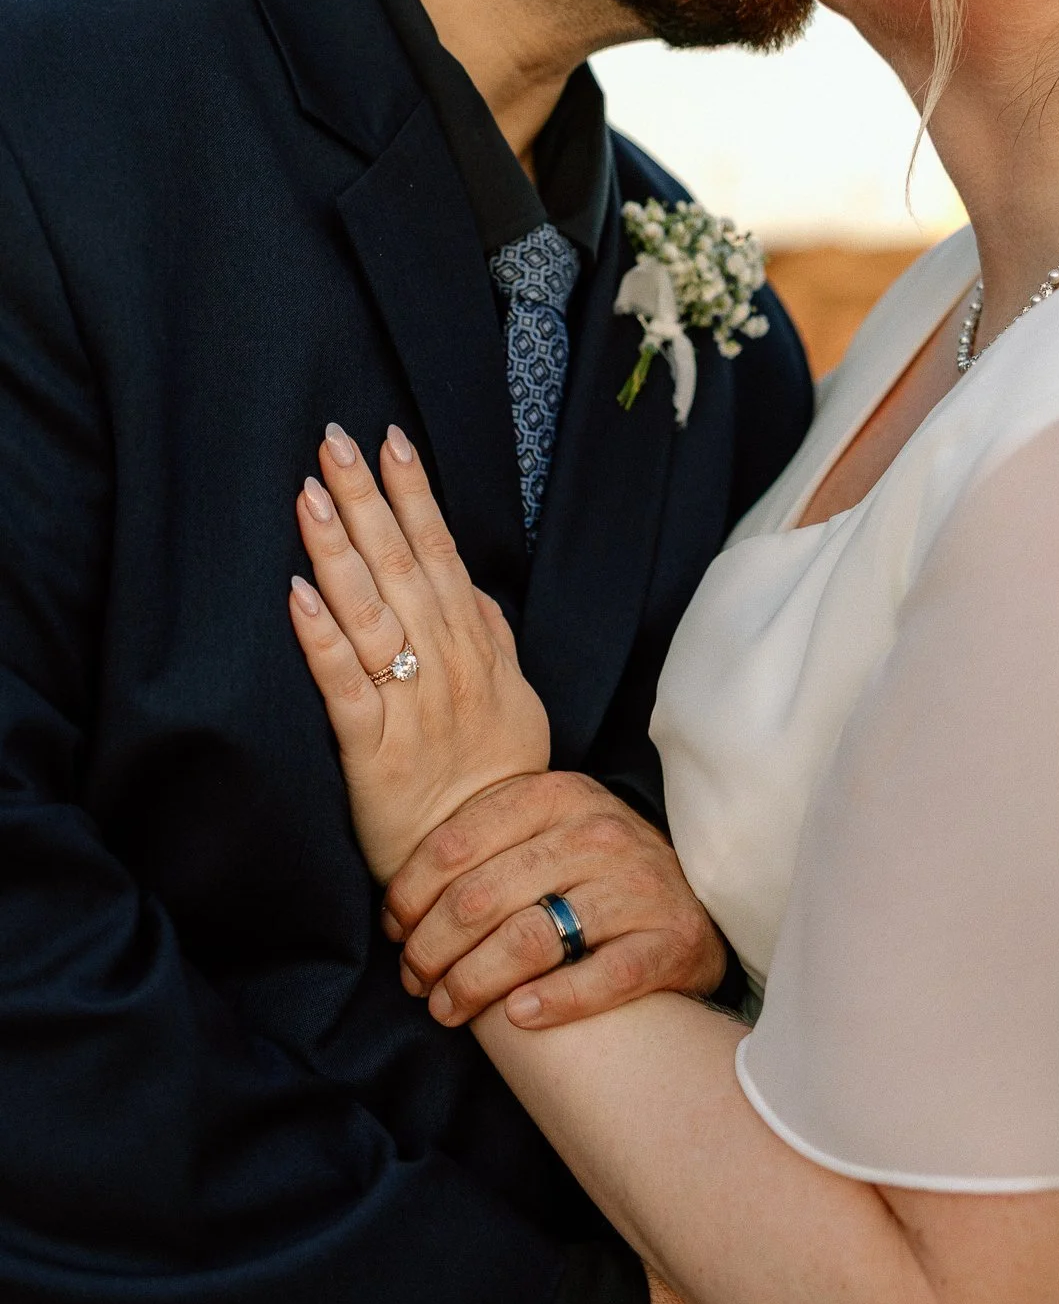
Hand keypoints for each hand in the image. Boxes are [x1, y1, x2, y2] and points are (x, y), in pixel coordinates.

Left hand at [288, 424, 549, 881]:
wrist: (488, 863)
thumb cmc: (498, 778)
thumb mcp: (516, 699)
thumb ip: (494, 638)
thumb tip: (475, 588)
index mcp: (474, 645)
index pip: (440, 552)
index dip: (415, 495)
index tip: (390, 441)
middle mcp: (444, 662)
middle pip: (400, 565)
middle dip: (366, 499)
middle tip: (333, 440)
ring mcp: (409, 703)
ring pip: (371, 611)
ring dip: (339, 550)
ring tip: (310, 495)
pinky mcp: (372, 748)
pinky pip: (344, 684)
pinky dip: (321, 638)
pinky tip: (297, 594)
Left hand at [382, 770, 727, 1028]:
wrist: (694, 895)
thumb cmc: (594, 868)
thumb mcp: (546, 829)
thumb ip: (487, 842)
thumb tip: (400, 903)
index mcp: (555, 796)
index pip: (456, 845)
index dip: (410, 895)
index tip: (395, 931)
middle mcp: (596, 833)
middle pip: (482, 897)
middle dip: (432, 948)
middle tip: (414, 980)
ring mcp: (636, 886)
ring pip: (530, 940)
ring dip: (473, 983)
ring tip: (447, 1008)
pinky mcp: (670, 940)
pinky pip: (602, 977)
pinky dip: (553, 1002)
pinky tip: (517, 1018)